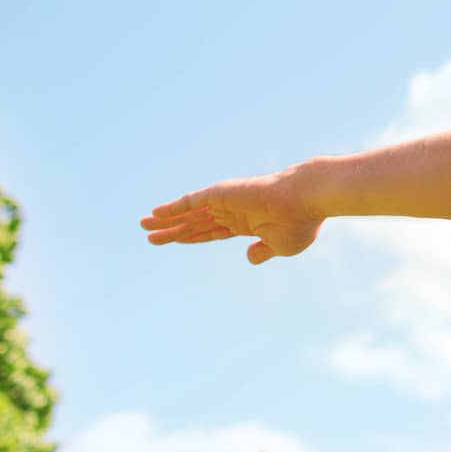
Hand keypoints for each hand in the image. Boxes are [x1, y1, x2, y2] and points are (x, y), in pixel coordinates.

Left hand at [140, 166, 324, 265]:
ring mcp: (227, 202)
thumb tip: (249, 258)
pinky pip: (192, 200)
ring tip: (143, 225)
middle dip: (173, 230)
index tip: (178, 241)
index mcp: (247, 224)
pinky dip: (174, 206)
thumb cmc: (300, 223)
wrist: (306, 201)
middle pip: (195, 223)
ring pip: (189, 213)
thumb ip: (263, 252)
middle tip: (150, 237)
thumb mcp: (281, 246)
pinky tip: (156, 212)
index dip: (193, 237)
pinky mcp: (222, 194)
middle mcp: (233, 211)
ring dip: (166, 220)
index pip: (213, 231)